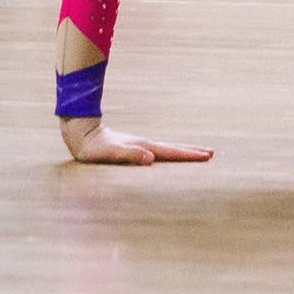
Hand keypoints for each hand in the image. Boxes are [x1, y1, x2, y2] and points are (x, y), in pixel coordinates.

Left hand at [60, 115, 212, 165]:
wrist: (82, 135)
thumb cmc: (93, 149)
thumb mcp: (109, 154)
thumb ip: (129, 155)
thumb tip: (151, 158)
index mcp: (143, 146)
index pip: (171, 152)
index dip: (188, 155)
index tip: (206, 156)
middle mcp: (145, 144)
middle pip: (174, 148)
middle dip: (192, 151)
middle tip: (211, 153)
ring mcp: (141, 145)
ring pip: (167, 148)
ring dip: (184, 151)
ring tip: (198, 153)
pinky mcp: (135, 148)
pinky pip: (159, 151)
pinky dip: (171, 153)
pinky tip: (170, 156)